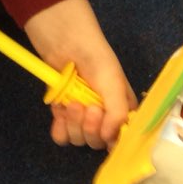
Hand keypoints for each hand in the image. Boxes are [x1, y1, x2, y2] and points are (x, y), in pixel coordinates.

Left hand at [24, 0, 136, 148]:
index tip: (106, 127)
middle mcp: (103, 116)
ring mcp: (81, 116)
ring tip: (72, 103)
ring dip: (74, 124)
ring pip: (79, 139)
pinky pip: (61, 137)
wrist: (65, 42)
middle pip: (98, 142)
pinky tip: (60, 112)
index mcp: (122, 109)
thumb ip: (117, 113)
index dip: (112, 138)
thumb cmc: (96, 60)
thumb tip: (108, 140)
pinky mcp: (62, 113)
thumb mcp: (114, 84)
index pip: (121, 138)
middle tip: (88, 108)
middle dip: (91, 128)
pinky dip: (60, 128)